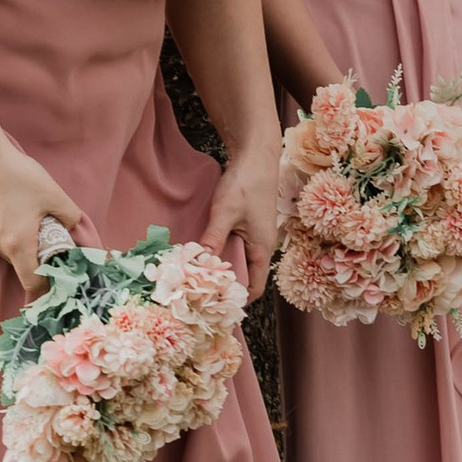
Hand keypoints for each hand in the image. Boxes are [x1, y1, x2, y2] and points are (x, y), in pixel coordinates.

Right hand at [0, 127, 93, 293]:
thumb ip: (70, 216)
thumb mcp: (55, 195)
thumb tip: (73, 227)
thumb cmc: (20, 176)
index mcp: (18, 244)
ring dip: (24, 247)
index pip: (32, 282)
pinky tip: (18, 216)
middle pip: (22, 266)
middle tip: (53, 244)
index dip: (47, 285)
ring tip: (35, 225)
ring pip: (10, 253)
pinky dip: (11, 237)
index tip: (59, 278)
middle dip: (38, 261)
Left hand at [204, 136, 282, 298]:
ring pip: (239, 262)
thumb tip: (199, 266)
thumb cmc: (246, 183)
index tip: (214, 307)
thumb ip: (213, 239)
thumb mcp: (225, 213)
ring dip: (221, 270)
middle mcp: (262, 246)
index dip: (237, 300)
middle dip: (225, 287)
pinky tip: (204, 254)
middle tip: (199, 294)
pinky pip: (235, 249)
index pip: (254, 287)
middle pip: (245, 277)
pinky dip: (221, 255)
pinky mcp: (248, 226)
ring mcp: (255, 235)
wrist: (256, 155)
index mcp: (263, 248)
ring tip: (198, 277)